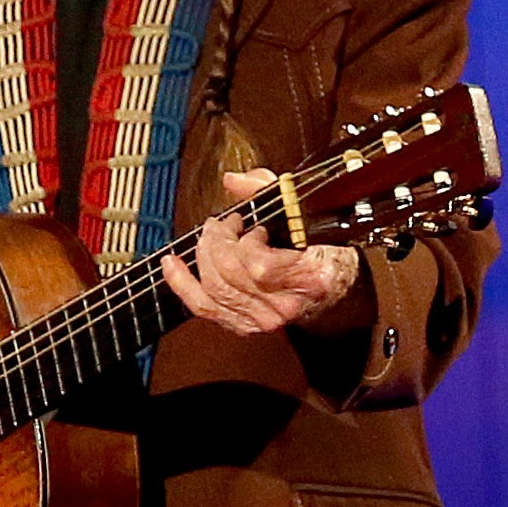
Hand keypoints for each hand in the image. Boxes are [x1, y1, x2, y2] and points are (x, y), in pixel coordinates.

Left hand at [160, 169, 361, 333]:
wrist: (337, 290)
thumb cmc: (322, 249)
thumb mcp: (304, 213)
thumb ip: (269, 190)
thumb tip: (233, 180)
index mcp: (309, 278)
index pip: (260, 266)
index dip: (245, 241)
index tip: (249, 224)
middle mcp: (285, 306)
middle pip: (229, 275)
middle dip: (216, 242)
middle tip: (221, 224)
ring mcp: (265, 320)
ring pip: (214, 290)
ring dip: (203, 256)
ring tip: (210, 237)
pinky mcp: (246, 326)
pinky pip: (204, 308)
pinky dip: (182, 284)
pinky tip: (171, 265)